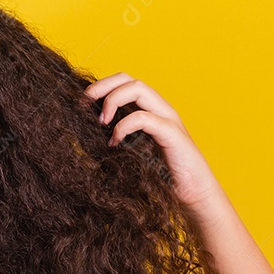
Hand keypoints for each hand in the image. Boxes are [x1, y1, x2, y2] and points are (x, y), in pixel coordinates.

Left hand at [84, 73, 221, 213]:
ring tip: (100, 122)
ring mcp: (167, 118)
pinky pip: (144, 118)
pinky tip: (114, 143)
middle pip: (128, 79)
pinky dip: (124, 126)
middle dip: (102, 86)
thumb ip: (115, 139)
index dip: (100, 87)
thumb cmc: (161, 177)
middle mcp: (159, 108)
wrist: (193, 194)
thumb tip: (84, 134)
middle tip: (84, 105)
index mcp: (149, 110)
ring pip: (138, 89)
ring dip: (112, 101)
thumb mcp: (131, 153)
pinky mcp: (172, 133)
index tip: (80, 104)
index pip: (124, 82)